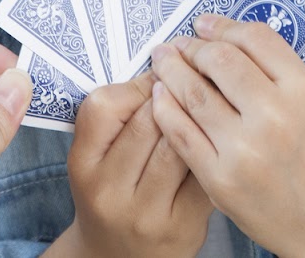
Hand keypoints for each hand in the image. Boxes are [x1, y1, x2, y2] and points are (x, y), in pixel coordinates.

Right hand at [46, 73, 212, 257]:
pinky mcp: (183, 226)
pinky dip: (215, 149)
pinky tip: (221, 136)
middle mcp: (110, 191)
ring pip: (180, 146)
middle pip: (148, 122)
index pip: (105, 106)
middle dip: (175, 92)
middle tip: (195, 73)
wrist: (117, 256)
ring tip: (211, 99)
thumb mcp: (94, 157)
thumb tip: (165, 66)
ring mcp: (147, 213)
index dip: (139, 83)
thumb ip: (117, 116)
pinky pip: (204, 173)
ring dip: (198, 116)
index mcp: (83, 164)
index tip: (161, 72)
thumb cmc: (110, 191)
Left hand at [150, 14, 304, 257]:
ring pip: (192, 92)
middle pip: (218, 59)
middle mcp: (275, 115)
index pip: (254, 39)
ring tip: (162, 62)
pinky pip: (181, 133)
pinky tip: (161, 98)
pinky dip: (166, 109)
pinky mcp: (221, 180)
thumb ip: (282, 79)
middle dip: (192, 46)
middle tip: (178, 44)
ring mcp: (245, 149)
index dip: (223, 26)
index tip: (205, 25)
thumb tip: (229, 45)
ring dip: (171, 71)